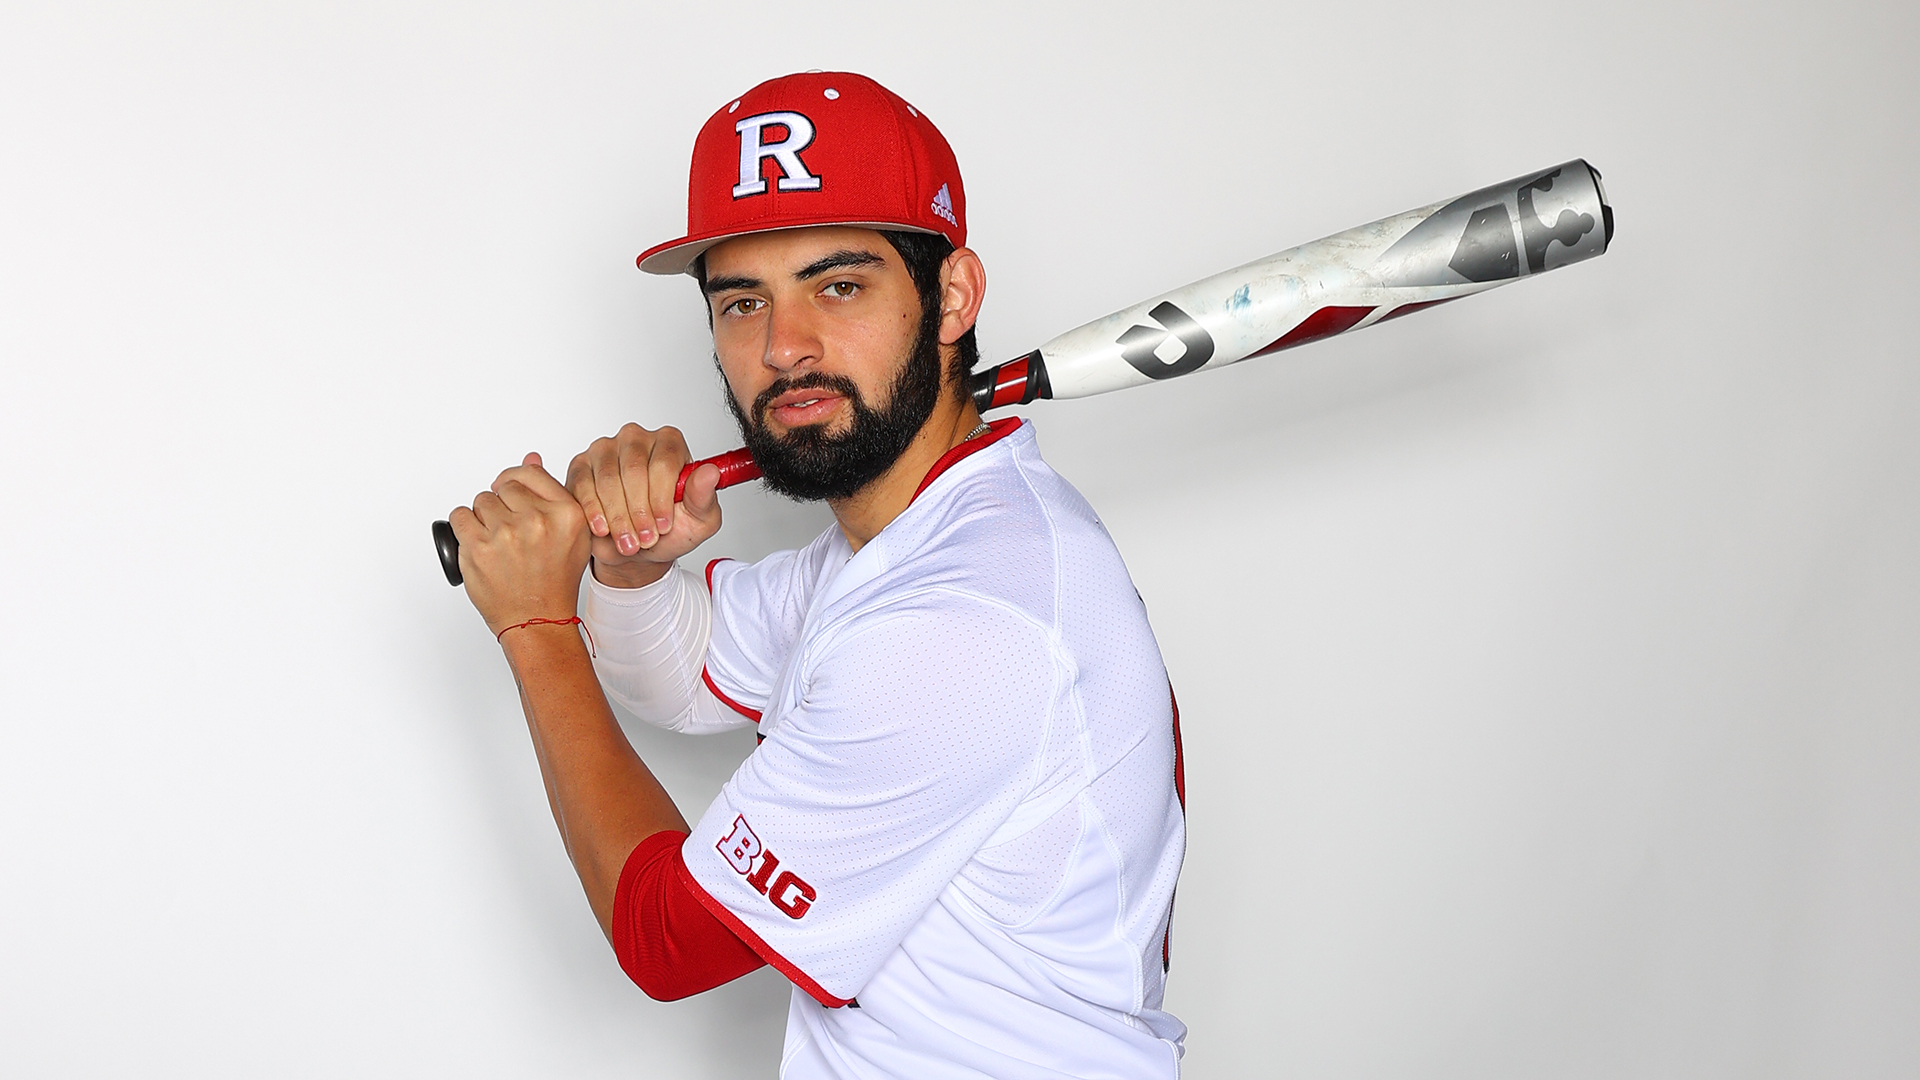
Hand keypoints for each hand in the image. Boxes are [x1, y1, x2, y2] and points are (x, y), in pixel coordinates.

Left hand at [447, 453, 593, 635]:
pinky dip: (465, 528)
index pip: (530, 474)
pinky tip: (478, 544)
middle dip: (502, 505)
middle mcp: (538, 520)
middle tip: (509, 532)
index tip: (509, 494)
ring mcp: (507, 534)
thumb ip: (551, 494)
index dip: (514, 482)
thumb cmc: (553, 581)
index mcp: (567, 514)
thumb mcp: (571, 535)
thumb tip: (531, 458)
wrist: (537, 620)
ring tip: (497, 543)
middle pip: (503, 488)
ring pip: (480, 501)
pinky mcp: (478, 548)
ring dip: (483, 518)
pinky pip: (460, 516)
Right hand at [566, 423, 722, 588]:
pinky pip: (582, 484)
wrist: (638, 549)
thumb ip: (705, 497)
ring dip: (618, 516)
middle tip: (645, 538)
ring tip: (628, 541)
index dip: (662, 498)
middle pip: (634, 469)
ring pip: (608, 479)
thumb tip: (710, 473)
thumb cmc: (670, 530)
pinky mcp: (581, 465)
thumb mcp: (699, 521)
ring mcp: (606, 448)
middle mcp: (637, 439)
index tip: (664, 525)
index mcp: (670, 443)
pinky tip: (603, 529)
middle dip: (639, 511)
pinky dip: (593, 511)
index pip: (664, 462)